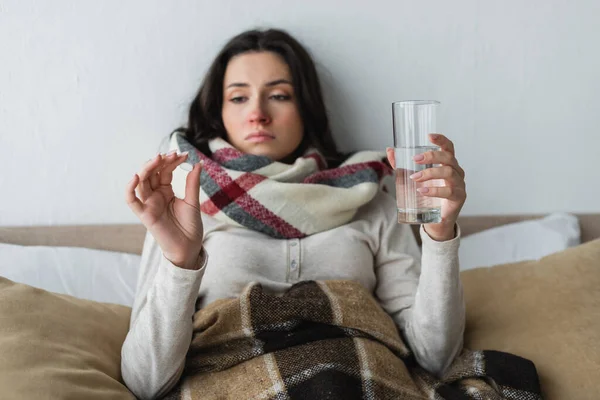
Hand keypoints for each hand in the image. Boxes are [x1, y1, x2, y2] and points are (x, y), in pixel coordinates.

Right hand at [125, 151, 204, 268]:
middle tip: (173, 154)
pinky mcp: (144, 214)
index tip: (185, 154)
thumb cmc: (190, 226)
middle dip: (161, 161)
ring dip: (148, 168)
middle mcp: (155, 195)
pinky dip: (130, 189)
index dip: (173, 161)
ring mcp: (149, 204)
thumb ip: (192, 184)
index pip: (165, 171)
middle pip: (152, 173)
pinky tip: (135, 177)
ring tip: (159, 158)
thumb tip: (197, 164)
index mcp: (166, 191)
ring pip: (142, 182)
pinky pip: (131, 201)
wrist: (189, 247)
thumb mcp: (193, 202)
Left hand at [386, 134, 466, 240]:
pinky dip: (434, 190)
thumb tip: (390, 150)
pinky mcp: (458, 197)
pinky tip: (422, 191)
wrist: (435, 220)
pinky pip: (448, 191)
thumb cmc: (426, 196)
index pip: (448, 147)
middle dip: (431, 156)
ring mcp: (459, 184)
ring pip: (449, 172)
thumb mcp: (411, 179)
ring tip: (415, 178)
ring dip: (430, 173)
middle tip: (415, 159)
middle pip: (448, 157)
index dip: (441, 140)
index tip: (429, 136)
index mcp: (447, 164)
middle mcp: (456, 171)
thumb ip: (401, 165)